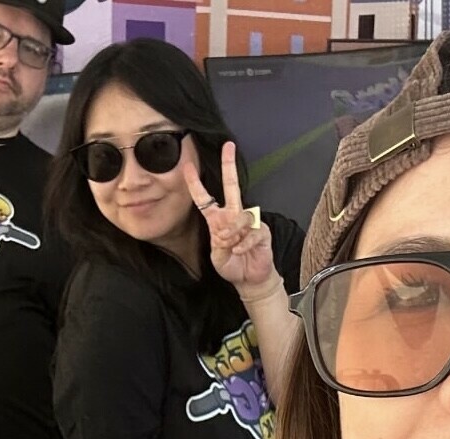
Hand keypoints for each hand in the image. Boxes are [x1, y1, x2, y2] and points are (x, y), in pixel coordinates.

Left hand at [183, 142, 281, 302]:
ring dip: (233, 233)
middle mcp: (234, 215)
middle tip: (228, 146)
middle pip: (232, 186)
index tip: (187, 167)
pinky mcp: (262, 231)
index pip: (205, 198)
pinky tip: (240, 251)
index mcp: (218, 220)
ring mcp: (249, 222)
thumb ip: (218, 244)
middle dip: (229, 165)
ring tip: (231, 246)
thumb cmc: (232, 265)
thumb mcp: (217, 256)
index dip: (195, 184)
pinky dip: (244, 244)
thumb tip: (224, 233)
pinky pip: (252, 232)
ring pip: (240, 217)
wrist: (250, 280)